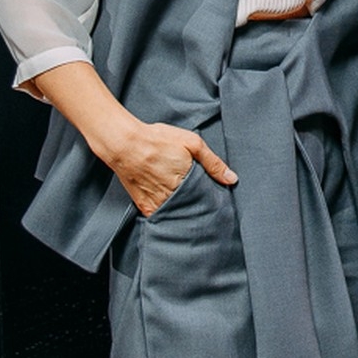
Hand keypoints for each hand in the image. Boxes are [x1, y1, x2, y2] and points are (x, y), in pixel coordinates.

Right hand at [26, 63, 238, 216]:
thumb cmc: (158, 140)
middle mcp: (174, 197)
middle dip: (201, 206)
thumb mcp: (191, 143)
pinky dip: (169, 215)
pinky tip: (174, 209)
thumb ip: (213, 162)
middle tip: (205, 201)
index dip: (213, 197)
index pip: (208, 199)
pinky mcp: (145, 207)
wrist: (125, 145)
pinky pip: (162, 217)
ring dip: (186, 212)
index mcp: (188, 183)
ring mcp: (158, 204)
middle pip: (194, 208)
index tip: (218, 197)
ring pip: (179, 214)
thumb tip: (232, 179)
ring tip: (190, 205)